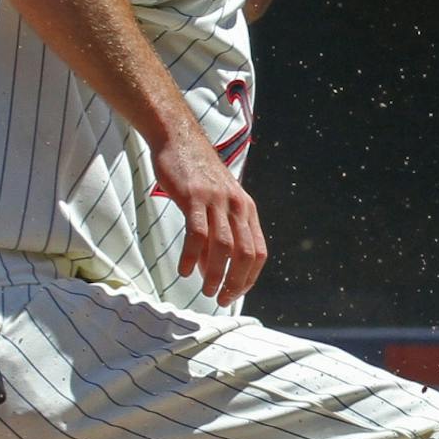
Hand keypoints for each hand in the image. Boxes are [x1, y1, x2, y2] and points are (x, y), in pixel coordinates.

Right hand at [151, 130, 266, 305]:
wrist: (180, 139)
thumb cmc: (196, 177)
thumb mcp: (216, 205)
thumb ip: (216, 236)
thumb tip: (208, 271)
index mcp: (247, 210)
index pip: (258, 252)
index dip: (249, 278)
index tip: (234, 294)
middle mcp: (237, 206)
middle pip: (245, 253)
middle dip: (236, 281)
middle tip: (221, 298)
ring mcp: (217, 200)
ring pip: (223, 246)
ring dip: (216, 273)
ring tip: (206, 290)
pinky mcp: (194, 196)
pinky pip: (196, 232)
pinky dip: (191, 255)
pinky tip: (184, 270)